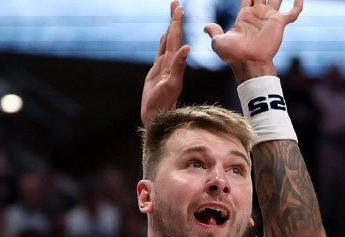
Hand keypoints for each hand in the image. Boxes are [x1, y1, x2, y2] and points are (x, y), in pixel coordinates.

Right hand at [141, 1, 190, 125]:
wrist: (158, 117)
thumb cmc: (163, 104)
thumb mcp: (172, 85)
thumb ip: (178, 66)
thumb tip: (187, 48)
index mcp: (174, 63)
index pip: (175, 38)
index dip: (177, 22)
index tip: (179, 7)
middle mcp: (170, 62)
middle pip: (172, 36)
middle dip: (174, 19)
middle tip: (175, 3)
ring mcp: (164, 67)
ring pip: (167, 42)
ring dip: (170, 28)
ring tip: (172, 15)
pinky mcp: (157, 73)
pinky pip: (161, 53)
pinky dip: (162, 42)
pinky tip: (163, 36)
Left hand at [205, 0, 302, 82]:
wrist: (248, 63)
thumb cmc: (233, 55)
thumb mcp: (218, 42)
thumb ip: (214, 31)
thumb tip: (206, 27)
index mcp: (245, 16)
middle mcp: (258, 14)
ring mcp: (270, 18)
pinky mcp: (279, 23)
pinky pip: (292, 13)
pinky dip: (297, 5)